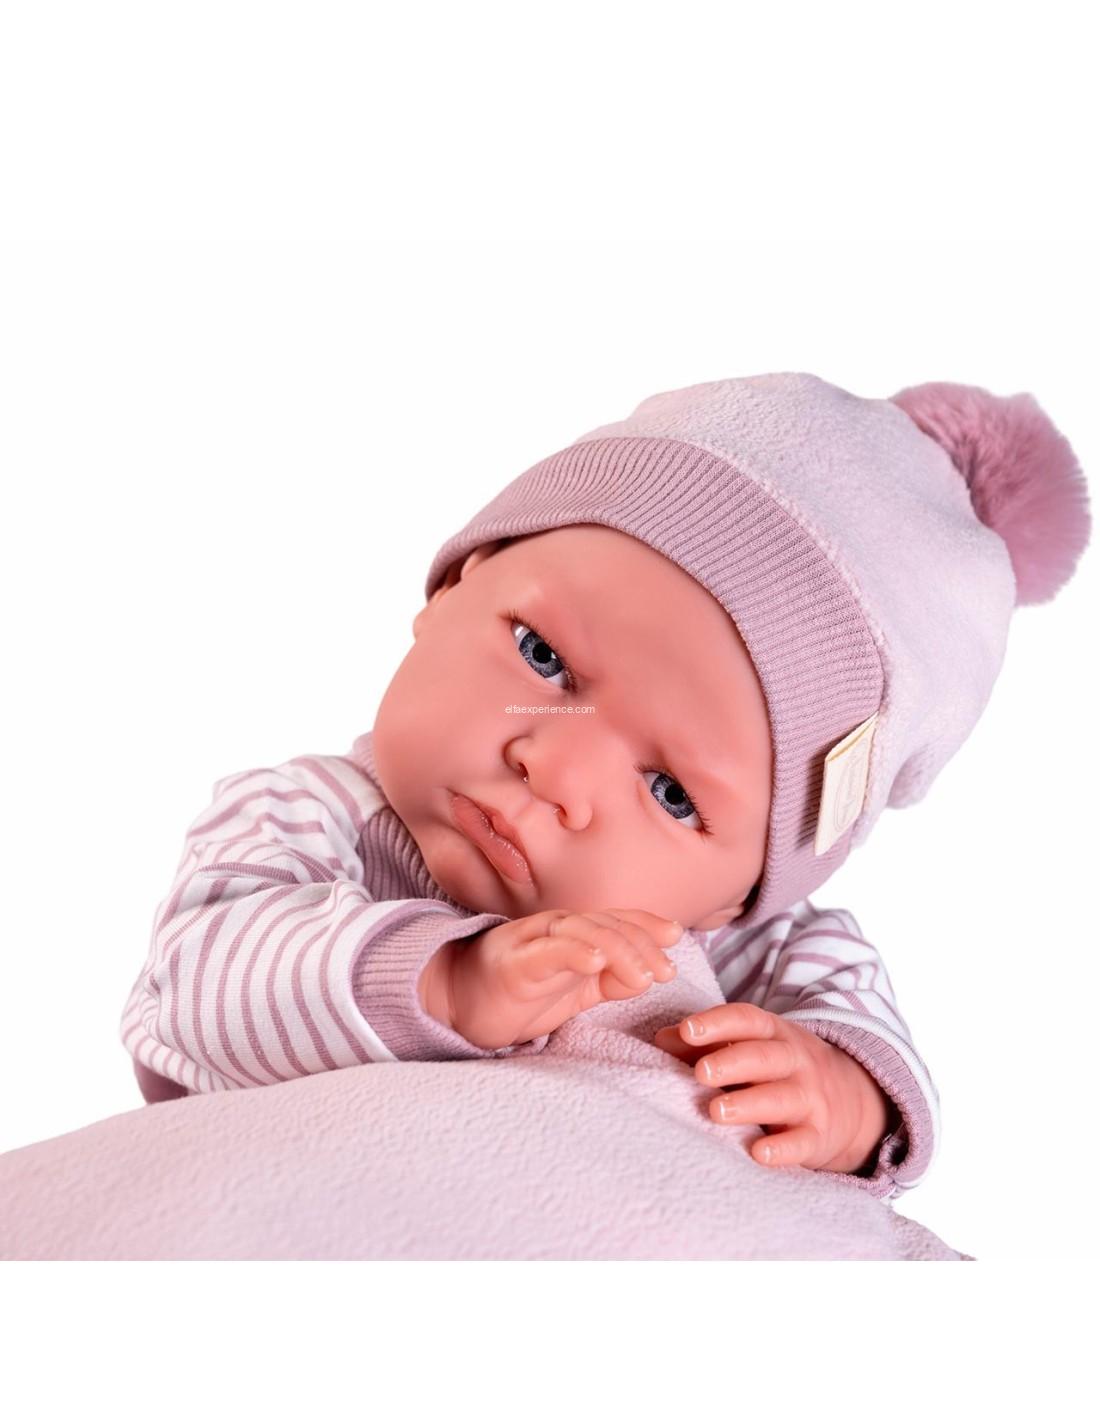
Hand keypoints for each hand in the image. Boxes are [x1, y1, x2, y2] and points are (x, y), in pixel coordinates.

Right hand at [443, 908, 681, 1050]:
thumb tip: (648, 975)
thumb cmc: (519, 993)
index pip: (616, 921)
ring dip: (618, 949)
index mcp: (573, 933)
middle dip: (641, 943)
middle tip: (665, 971)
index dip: (647, 926)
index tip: (676, 937)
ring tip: (643, 974)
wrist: (459, 1002)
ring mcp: (533, 942)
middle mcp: (556, 929)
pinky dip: (574, 952)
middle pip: (605, 924)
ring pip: (582, 933)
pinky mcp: (514, 963)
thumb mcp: (576, 990)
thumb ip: (609, 980)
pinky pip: (547, 952)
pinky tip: (596, 961)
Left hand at [653, 1002, 891, 1173]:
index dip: (718, 1023)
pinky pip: (803, 1141)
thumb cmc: (780, 1069)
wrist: (853, 1099)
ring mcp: (810, 1098)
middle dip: (732, 1062)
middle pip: (765, 1057)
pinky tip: (758, 1153)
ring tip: (716, 1111)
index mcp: (774, 1033)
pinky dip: (783, 1148)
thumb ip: (706, 1043)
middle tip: (701, 1073)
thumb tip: (661, 1038)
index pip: (747, 1020)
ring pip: (782, 1098)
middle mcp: (795, 1061)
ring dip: (750, 1104)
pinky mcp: (819, 1135)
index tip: (687, 1031)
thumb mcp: (752, 1046)